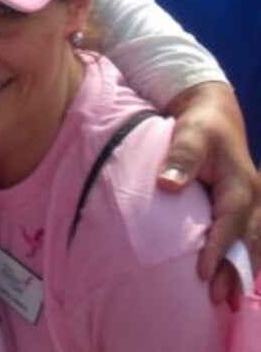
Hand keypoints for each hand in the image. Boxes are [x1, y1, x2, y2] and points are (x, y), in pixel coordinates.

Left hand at [159, 81, 259, 301]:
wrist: (215, 117)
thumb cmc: (198, 127)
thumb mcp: (189, 135)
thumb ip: (180, 157)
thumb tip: (168, 183)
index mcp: (241, 182)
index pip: (231, 219)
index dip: (219, 246)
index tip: (202, 271)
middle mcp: (254, 197)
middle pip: (248, 240)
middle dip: (234, 270)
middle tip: (218, 298)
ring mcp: (254, 205)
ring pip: (253, 244)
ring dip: (242, 272)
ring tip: (229, 301)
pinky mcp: (248, 210)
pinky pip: (251, 240)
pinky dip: (245, 262)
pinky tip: (237, 286)